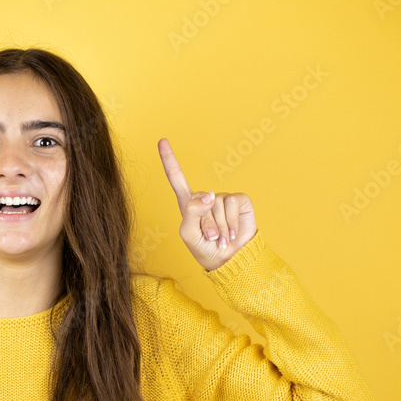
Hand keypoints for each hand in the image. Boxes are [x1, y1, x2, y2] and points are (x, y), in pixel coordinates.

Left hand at [157, 138, 256, 271]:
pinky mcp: (239, 200)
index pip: (176, 178)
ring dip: (218, 227)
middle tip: (210, 238)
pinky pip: (231, 205)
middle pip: (199, 201)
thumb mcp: (189, 233)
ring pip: (215, 204)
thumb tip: (209, 195)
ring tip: (220, 238)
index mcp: (188, 203)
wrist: (229, 259)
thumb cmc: (205, 249)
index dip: (169, 159)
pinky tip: (232, 233)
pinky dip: (230, 222)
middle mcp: (205, 198)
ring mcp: (222, 198)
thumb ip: (192, 212)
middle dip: (204, 223)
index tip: (161, 140)